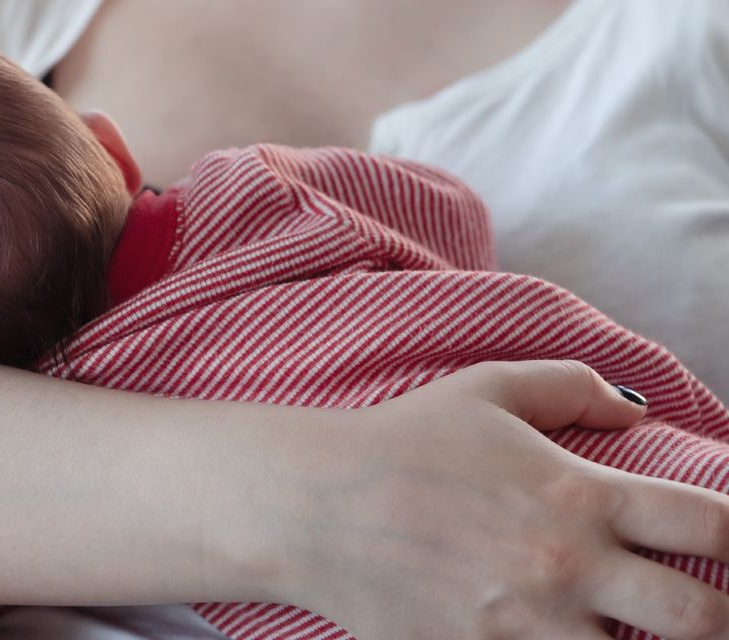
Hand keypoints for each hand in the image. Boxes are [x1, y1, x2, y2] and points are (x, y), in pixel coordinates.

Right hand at [275, 360, 728, 638]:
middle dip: (723, 622)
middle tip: (708, 616)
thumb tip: (636, 413)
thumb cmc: (400, 441)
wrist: (313, 505)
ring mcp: (525, 625)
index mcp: (581, 494)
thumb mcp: (486, 390)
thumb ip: (571, 386)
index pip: (713, 526)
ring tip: (624, 633)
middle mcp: (568, 566)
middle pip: (703, 622)